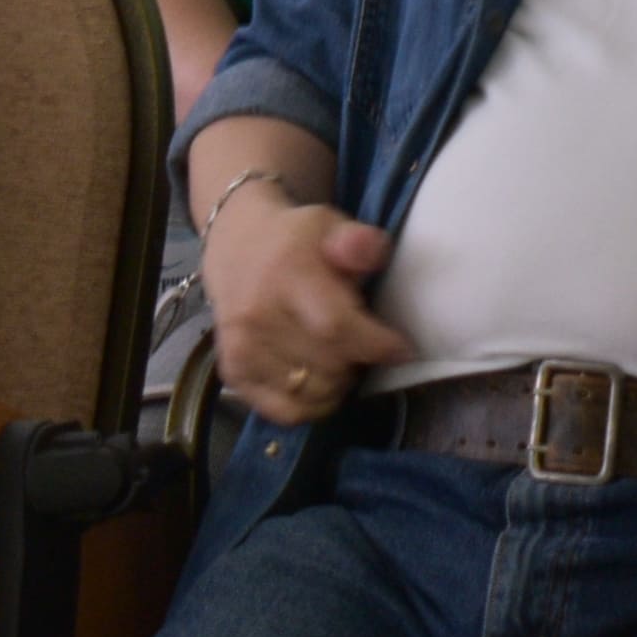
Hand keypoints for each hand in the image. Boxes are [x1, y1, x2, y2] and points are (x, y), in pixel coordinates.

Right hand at [200, 188, 408, 425]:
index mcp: (286, 273)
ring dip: (339, 384)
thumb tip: (373, 250)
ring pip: (312, 392)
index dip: (375, 345)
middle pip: (329, 364)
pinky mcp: (233, 373)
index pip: (335, 326)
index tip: (403, 349)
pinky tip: (320, 381)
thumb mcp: (330, 225)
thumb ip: (358, 240)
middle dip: (360, 361)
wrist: (236, 248)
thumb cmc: (296, 241)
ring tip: (342, 359)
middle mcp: (257, 315)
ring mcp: (241, 348)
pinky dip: (313, 404)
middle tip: (365, 345)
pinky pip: (287, 411)